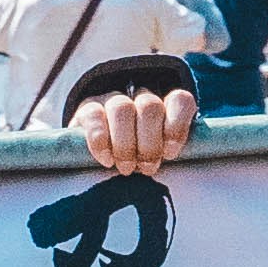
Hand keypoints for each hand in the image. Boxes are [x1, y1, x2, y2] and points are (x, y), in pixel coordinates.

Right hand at [78, 85, 193, 177]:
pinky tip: (106, 160)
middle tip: (147, 168)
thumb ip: (168, 153)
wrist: (101, 155)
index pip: (179, 101)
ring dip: (125, 144)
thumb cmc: (140, 160)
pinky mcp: (87, 109)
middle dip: (149, 144)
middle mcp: (140, 97)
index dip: (177, 126)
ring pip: (122, 109)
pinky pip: (94, 116)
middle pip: (149, 108)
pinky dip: (101, 141)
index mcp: (166, 106)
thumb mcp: (159, 157)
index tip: (170, 153)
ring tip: (127, 168)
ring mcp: (113, 100)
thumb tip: (169, 158)